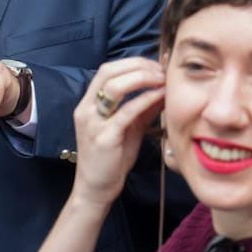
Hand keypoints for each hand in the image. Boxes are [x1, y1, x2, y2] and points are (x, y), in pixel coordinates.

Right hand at [69, 58, 165, 209]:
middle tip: (162, 71)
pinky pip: (126, 112)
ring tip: (162, 80)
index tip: (157, 67)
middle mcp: (87, 108)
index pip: (108, 69)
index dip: (133, 63)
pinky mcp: (104, 137)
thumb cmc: (112, 158)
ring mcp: (93, 122)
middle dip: (139, 66)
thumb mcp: (129, 128)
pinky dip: (145, 100)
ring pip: (114, 87)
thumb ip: (143, 108)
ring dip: (142, 78)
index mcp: (89, 103)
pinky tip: (160, 97)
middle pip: (109, 72)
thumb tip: (164, 89)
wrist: (96, 188)